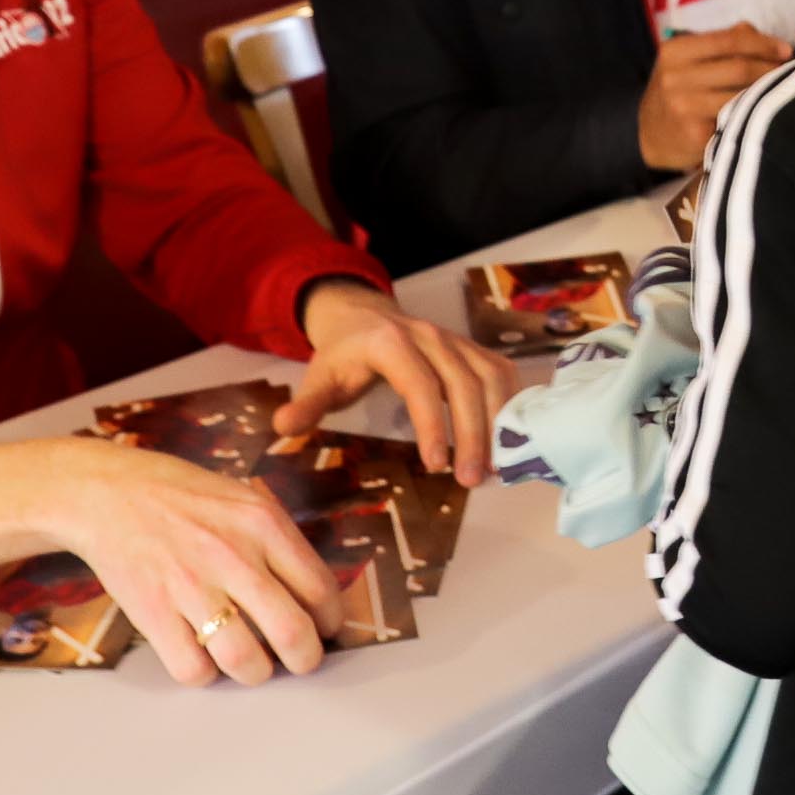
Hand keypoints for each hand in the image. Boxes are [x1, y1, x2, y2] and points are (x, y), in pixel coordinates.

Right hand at [0, 436, 345, 690]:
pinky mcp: (153, 611)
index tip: (327, 630)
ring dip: (257, 673)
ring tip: (254, 666)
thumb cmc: (183, 497)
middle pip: (292, 631)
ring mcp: (191, 586)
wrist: (108, 493)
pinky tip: (206, 660)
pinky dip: (205, 676)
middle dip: (306, 659)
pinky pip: (192, 668)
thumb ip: (279, 541)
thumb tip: (314, 592)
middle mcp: (233, 556)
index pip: (321, 589)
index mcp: (264, 525)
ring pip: (244, 658)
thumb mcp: (244, 499)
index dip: (331, 621)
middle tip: (302, 663)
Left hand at [286, 280, 521, 484]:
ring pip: (491, 378)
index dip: (432, 424)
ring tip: (494, 470)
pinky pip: (501, 374)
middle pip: (464, 384)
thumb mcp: (319, 377)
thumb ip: (307, 404)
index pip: (420, 384)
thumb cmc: (342, 355)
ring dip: (498, 423)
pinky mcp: (473, 350)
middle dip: (472, 434)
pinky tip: (508, 442)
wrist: (364, 315)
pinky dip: (511, 406)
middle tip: (471, 480)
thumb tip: (282, 428)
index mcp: (391, 343)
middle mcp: (431, 337)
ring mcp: (457, 341)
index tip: (435, 466)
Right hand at [638, 25, 790, 169]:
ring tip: (783, 88)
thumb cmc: (678, 92)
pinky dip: (755, 112)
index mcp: (675, 51)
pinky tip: (767, 110)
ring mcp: (683, 106)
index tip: (786, 50)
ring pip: (740, 93)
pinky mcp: (695, 133)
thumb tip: (760, 36)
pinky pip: (735, 118)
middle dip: (770, 68)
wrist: (647, 135)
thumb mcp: (688, 61)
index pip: (729, 40)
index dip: (763, 44)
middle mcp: (675, 76)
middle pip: (738, 67)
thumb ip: (722, 43)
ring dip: (767, 91)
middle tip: (789, 72)